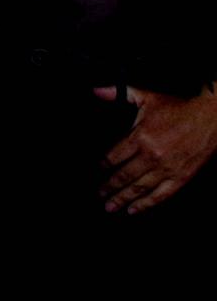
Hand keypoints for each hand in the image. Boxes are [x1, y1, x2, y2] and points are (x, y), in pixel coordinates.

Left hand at [94, 85, 216, 213]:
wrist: (211, 118)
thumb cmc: (178, 108)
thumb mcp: (147, 97)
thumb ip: (120, 94)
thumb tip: (96, 90)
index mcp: (140, 137)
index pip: (114, 156)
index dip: (103, 166)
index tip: (97, 171)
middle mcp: (151, 156)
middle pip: (124, 176)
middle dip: (109, 187)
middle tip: (99, 195)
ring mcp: (167, 169)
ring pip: (139, 188)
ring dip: (123, 199)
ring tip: (110, 207)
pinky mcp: (181, 178)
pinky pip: (160, 195)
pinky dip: (146, 204)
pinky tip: (134, 210)